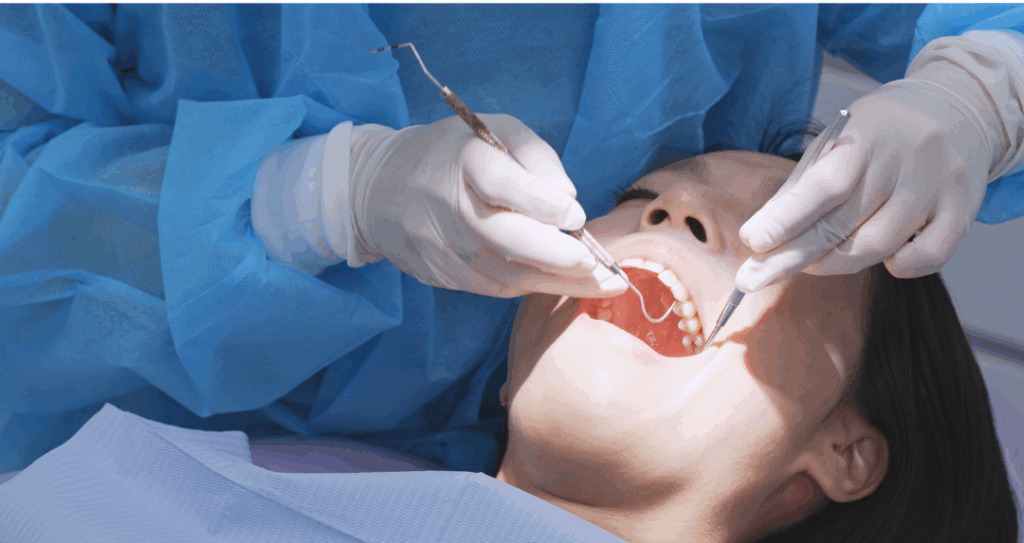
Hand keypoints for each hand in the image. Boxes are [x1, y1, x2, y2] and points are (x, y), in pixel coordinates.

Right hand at [347, 113, 627, 297]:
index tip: (576, 215)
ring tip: (604, 281)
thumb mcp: (494, 132)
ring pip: (507, 272)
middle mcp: (451, 209)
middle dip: (557, 256)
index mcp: (464, 161)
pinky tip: (566, 282)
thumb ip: (535, 156)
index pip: (502, 184)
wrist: (381, 191)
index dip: (543, 203)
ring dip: (559, 280)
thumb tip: (568, 196)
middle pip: (506, 239)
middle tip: (597, 264)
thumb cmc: (453, 154)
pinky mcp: (443, 275)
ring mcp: (444, 248)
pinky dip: (534, 284)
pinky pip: (496, 286)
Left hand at [735, 78, 992, 290]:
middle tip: (751, 279)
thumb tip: (762, 233)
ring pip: (877, 247)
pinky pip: (924, 258)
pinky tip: (881, 255)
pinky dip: (896, 266)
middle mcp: (905, 162)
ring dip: (833, 264)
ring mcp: (937, 187)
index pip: (822, 186)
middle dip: (790, 257)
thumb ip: (805, 183)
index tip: (752, 241)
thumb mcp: (841, 137)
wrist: (960, 107)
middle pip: (841, 225)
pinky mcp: (963, 210)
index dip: (785, 218)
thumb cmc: (883, 130)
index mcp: (867, 136)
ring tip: (809, 263)